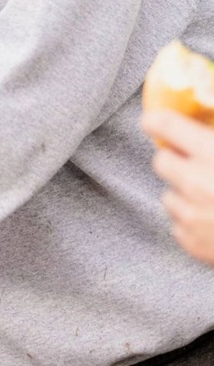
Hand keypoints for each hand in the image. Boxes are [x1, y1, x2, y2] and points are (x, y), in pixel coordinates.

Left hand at [143, 109, 213, 264]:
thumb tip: (207, 124)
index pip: (163, 124)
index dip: (158, 121)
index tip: (157, 123)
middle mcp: (196, 183)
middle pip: (161, 160)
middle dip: (177, 161)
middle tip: (199, 165)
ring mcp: (192, 216)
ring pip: (169, 195)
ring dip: (186, 194)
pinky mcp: (192, 244)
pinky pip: (178, 225)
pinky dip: (193, 223)